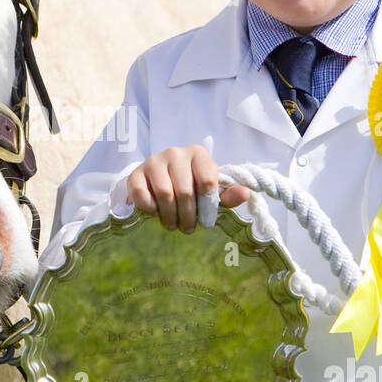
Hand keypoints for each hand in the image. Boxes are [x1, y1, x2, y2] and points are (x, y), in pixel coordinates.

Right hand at [127, 145, 249, 232]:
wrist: (159, 178)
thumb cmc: (190, 186)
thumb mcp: (210, 191)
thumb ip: (228, 195)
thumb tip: (245, 194)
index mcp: (198, 153)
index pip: (207, 182)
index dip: (207, 206)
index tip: (206, 220)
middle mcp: (176, 152)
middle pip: (185, 191)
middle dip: (188, 216)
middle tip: (187, 229)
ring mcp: (154, 161)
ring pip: (165, 195)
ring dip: (170, 217)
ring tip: (173, 224)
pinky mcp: (136, 173)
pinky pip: (142, 196)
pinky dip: (150, 210)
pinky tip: (156, 213)